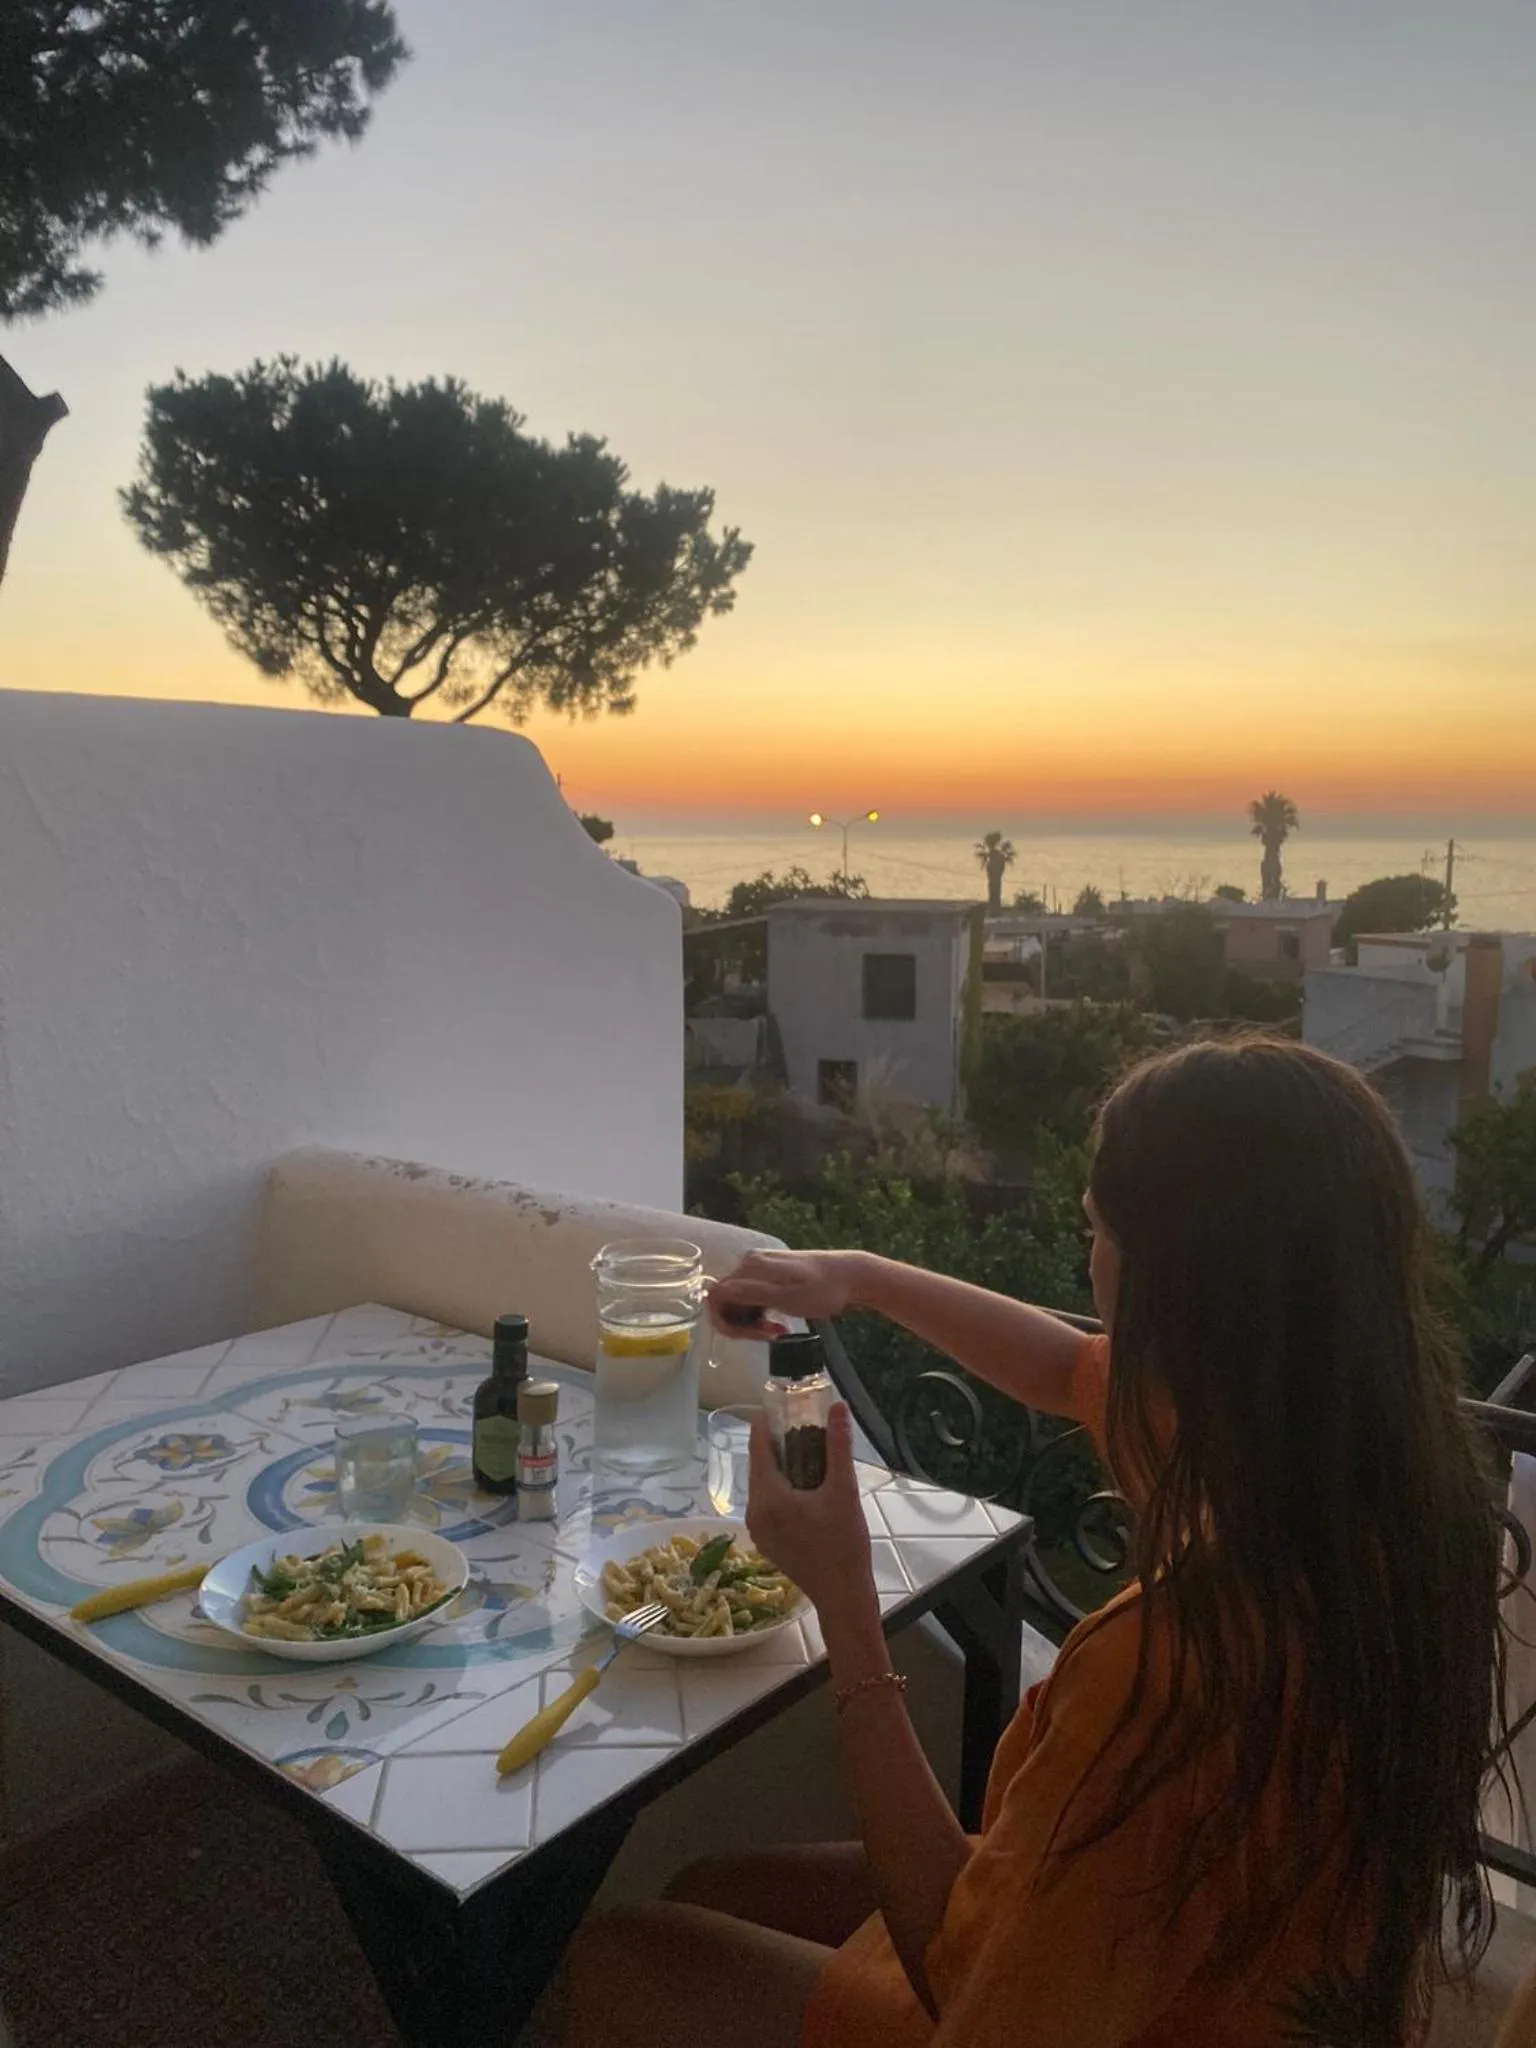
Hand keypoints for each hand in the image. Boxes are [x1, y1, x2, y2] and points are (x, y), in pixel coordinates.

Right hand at [708, 1249, 866, 1335]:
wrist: (851, 1277)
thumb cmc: (822, 1290)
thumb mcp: (786, 1297)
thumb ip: (750, 1294)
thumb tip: (716, 1294)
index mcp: (750, 1266)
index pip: (717, 1297)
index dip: (727, 1322)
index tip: (753, 1336)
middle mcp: (750, 1264)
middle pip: (727, 1302)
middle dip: (743, 1325)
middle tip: (769, 1336)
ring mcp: (761, 1270)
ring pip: (740, 1304)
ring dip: (753, 1323)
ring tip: (777, 1332)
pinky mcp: (771, 1278)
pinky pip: (754, 1301)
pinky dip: (762, 1317)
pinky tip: (779, 1325)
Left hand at [746, 1404, 876, 1631]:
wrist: (842, 1595)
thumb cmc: (844, 1544)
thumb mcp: (844, 1491)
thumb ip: (838, 1446)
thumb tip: (838, 1408)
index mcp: (768, 1496)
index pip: (758, 1447)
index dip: (767, 1423)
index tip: (782, 1406)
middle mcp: (755, 1512)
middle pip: (760, 1466)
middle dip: (779, 1445)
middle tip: (803, 1428)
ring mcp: (758, 1530)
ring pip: (764, 1486)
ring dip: (781, 1469)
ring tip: (808, 1455)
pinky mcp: (766, 1542)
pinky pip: (767, 1505)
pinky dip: (781, 1491)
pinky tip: (805, 1488)